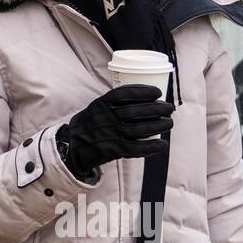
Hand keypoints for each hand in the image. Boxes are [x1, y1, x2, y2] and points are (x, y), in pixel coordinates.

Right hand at [60, 84, 174, 175]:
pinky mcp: (112, 150)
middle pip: (135, 111)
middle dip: (157, 108)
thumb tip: (144, 97)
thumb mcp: (96, 108)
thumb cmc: (90, 124)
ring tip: (169, 122)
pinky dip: (151, 147)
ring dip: (158, 125)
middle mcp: (105, 118)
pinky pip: (135, 149)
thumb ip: (114, 103)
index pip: (124, 94)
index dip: (143, 91)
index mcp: (101, 104)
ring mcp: (109, 134)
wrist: (72, 146)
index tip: (158, 91)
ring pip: (139, 130)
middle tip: (169, 108)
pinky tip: (162, 144)